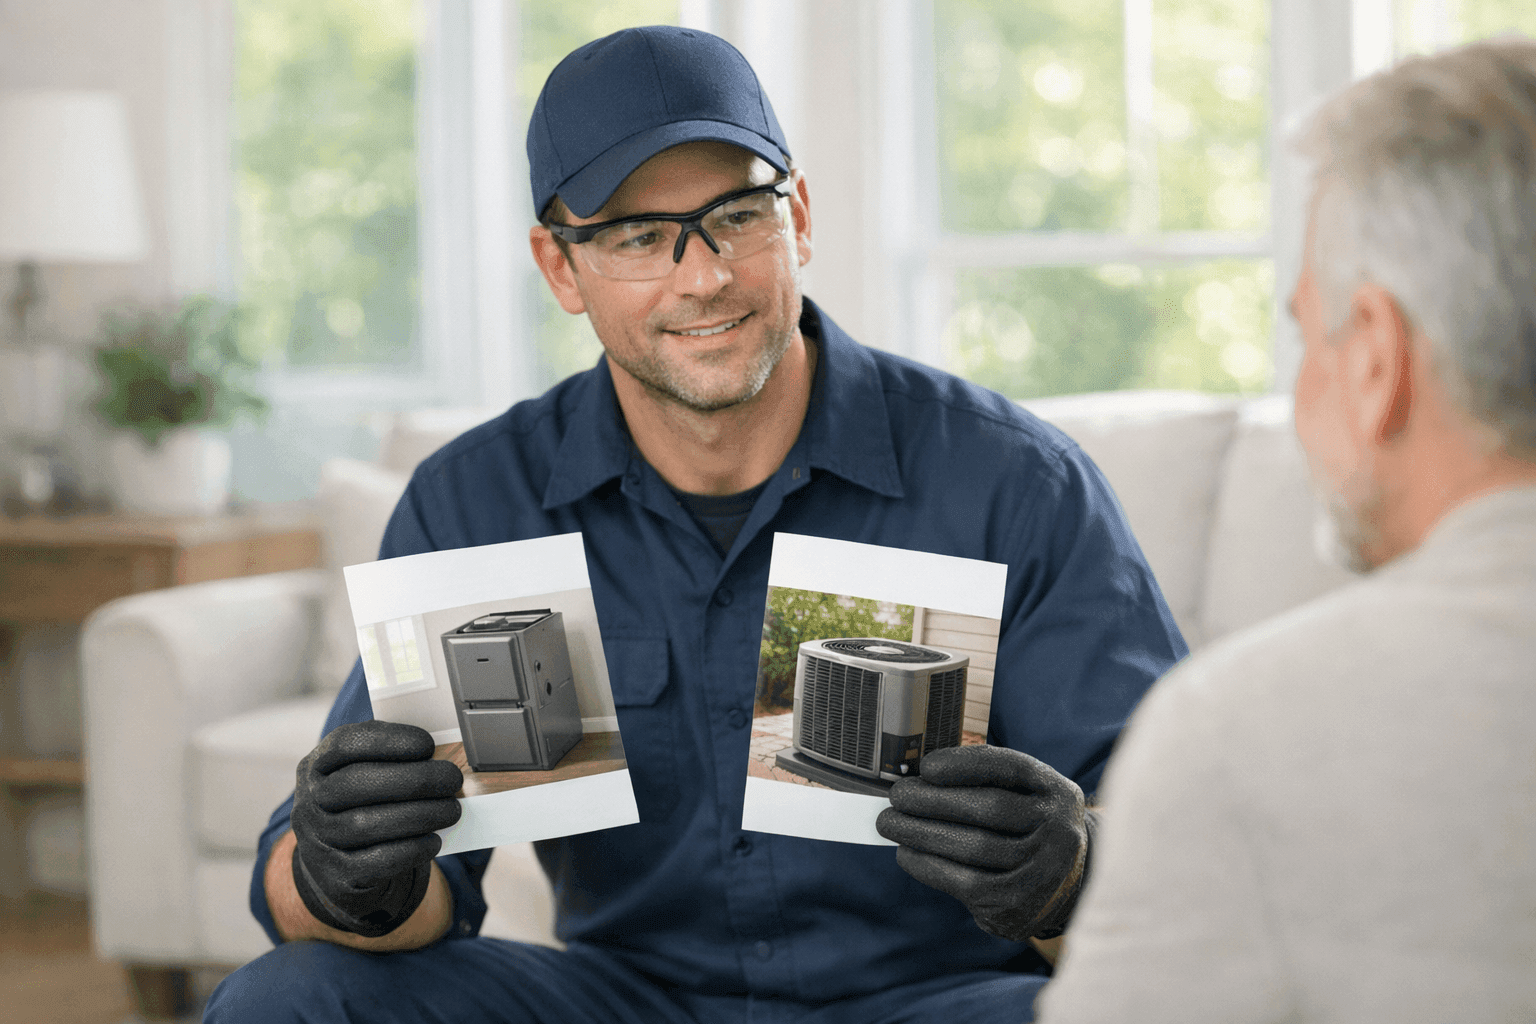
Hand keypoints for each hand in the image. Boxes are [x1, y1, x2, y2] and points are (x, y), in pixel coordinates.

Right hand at [290, 720, 463, 937]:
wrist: (335, 865)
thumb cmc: (362, 806)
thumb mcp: (363, 775)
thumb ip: (390, 759)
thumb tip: (441, 755)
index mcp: (317, 766)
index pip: (344, 744)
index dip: (388, 740)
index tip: (428, 744)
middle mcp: (309, 802)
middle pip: (356, 784)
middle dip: (414, 779)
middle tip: (452, 778)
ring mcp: (318, 841)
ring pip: (367, 824)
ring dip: (420, 815)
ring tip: (452, 810)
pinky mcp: (336, 876)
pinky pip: (376, 862)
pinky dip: (411, 849)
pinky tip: (434, 841)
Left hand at [875, 744, 1095, 940]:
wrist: (1069, 887)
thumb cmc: (1028, 829)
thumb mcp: (1027, 797)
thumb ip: (987, 783)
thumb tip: (920, 779)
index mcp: (1057, 792)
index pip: (1011, 768)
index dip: (966, 764)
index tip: (927, 766)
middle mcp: (1058, 830)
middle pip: (989, 808)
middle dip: (934, 800)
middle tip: (897, 795)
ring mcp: (1042, 871)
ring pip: (973, 846)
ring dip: (920, 833)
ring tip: (890, 823)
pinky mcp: (1018, 905)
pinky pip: (964, 882)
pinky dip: (927, 865)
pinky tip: (905, 853)